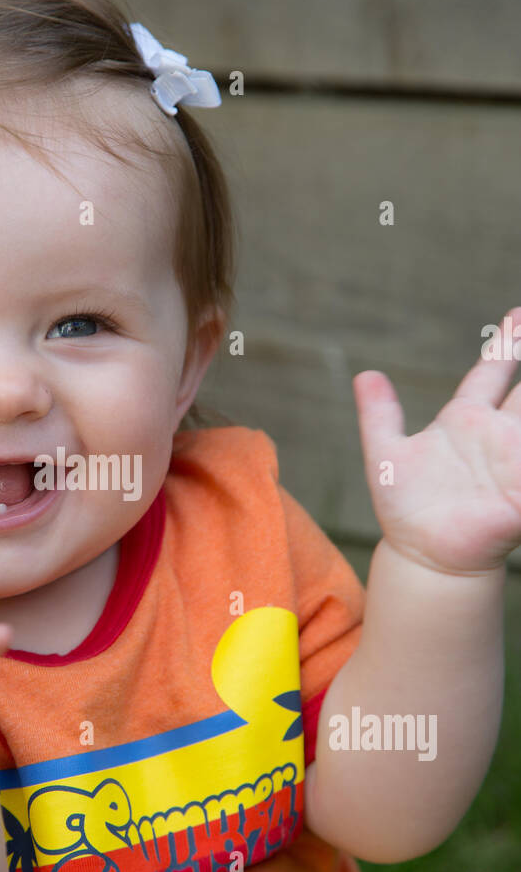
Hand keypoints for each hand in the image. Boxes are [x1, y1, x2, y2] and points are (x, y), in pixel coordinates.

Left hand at [352, 307, 520, 575]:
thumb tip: (365, 375)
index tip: (518, 313)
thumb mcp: (387, 456)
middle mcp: (497, 434)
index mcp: (466, 419)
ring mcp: (514, 462)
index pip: (492, 372)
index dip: (507, 344)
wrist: (424, 557)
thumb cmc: (406, 508)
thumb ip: (379, 415)